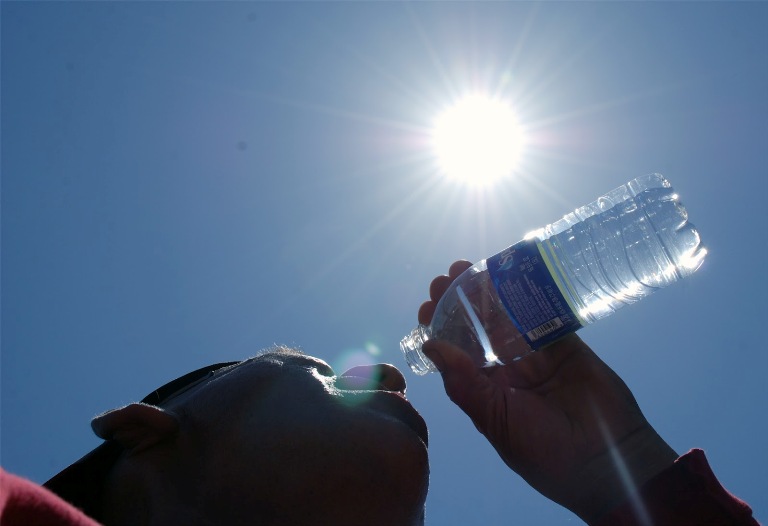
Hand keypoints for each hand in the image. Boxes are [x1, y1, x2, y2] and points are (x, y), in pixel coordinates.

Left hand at [419, 261, 677, 522]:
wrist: (606, 460)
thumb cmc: (543, 448)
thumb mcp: (494, 419)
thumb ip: (463, 382)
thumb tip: (428, 345)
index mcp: (486, 390)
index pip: (456, 351)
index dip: (441, 327)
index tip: (427, 305)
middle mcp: (508, 369)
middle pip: (478, 327)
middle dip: (461, 301)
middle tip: (447, 276)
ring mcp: (537, 354)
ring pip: (508, 316)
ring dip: (489, 292)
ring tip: (470, 267)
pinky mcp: (566, 344)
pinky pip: (544, 314)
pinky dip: (529, 295)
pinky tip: (512, 275)